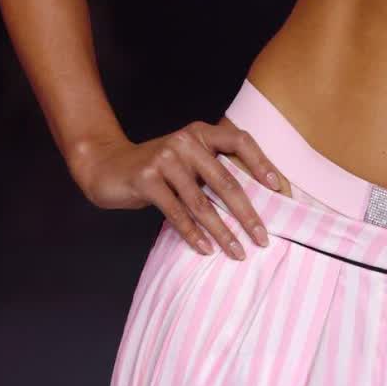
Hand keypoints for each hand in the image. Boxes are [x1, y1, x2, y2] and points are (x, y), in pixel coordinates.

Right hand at [70, 118, 293, 259]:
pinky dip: (194, 234)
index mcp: (200, 133)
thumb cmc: (156, 169)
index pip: (240, 141)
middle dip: (247, 214)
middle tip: (263, 238)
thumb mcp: (186, 160)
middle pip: (226, 181)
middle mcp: (185, 141)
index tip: (279, 190)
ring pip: (202, 203)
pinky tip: (207, 249)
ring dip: (223, 232)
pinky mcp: (146, 179)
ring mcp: (165, 159)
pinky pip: (176, 213)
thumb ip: (212, 169)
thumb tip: (256, 201)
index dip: (262, 163)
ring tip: (238, 252)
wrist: (107, 166)